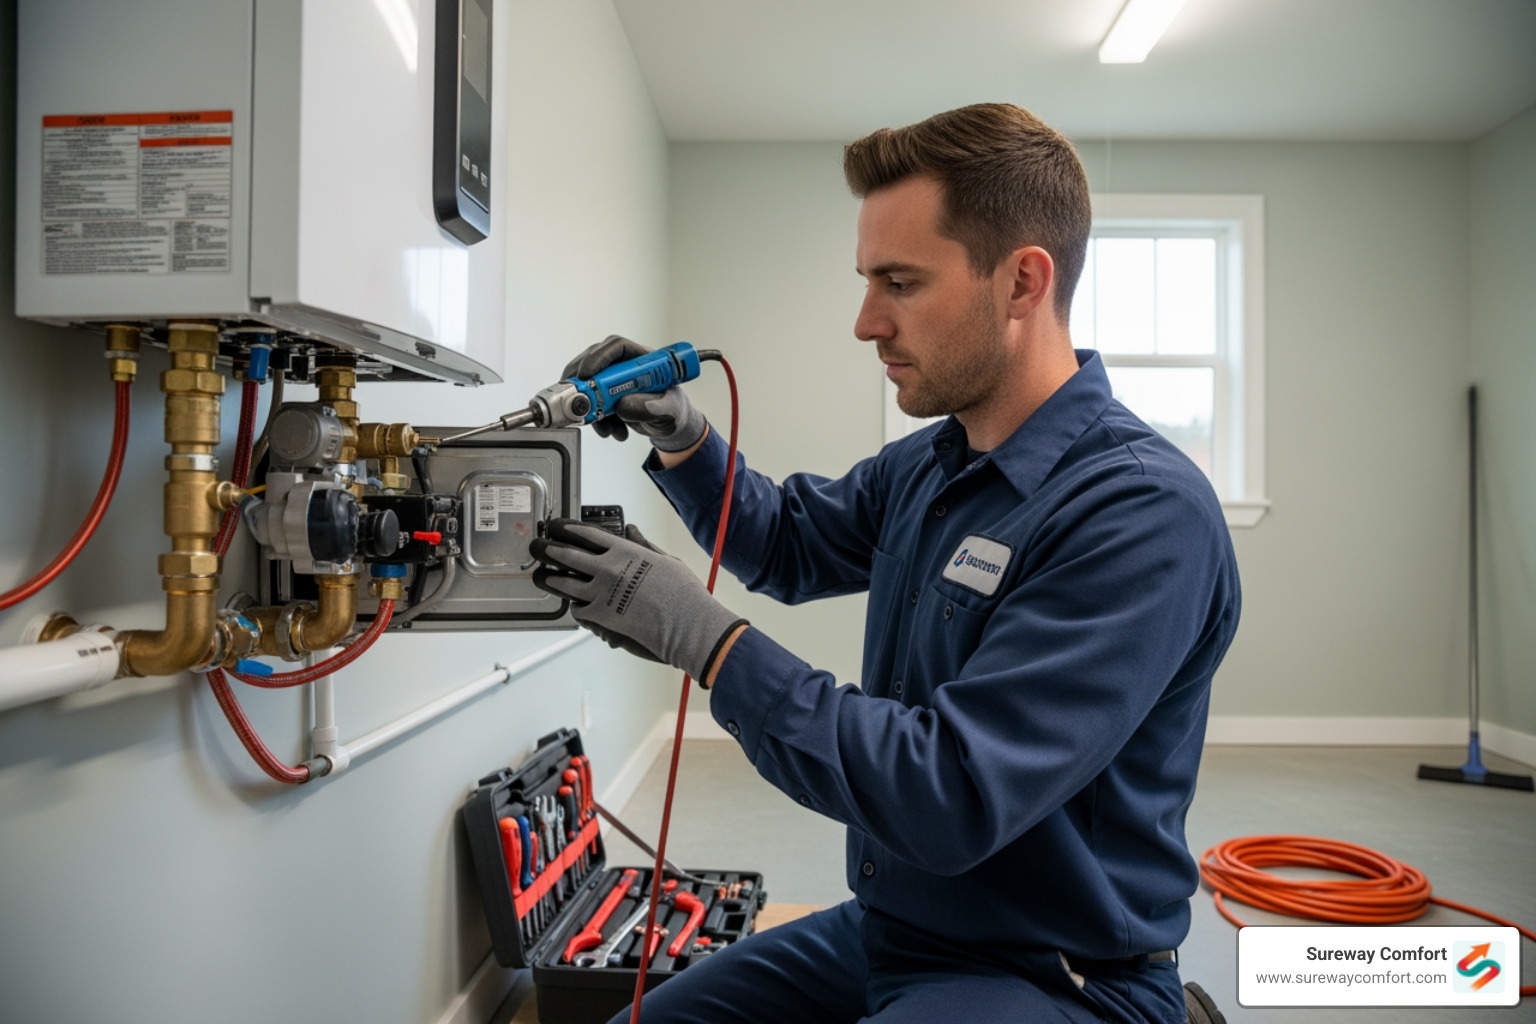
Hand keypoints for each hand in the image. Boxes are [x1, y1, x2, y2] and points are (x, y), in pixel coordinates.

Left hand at [530, 519, 746, 679]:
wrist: (686, 624)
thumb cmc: (682, 592)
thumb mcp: (665, 560)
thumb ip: (643, 545)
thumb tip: (631, 530)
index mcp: (623, 551)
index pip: (585, 534)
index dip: (566, 528)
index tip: (555, 526)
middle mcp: (607, 568)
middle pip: (566, 555)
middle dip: (547, 549)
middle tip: (537, 547)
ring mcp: (600, 593)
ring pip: (563, 583)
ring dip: (548, 579)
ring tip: (540, 577)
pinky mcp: (600, 616)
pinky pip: (577, 609)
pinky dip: (573, 606)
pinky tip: (571, 605)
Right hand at [563, 336, 706, 451]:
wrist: (670, 427)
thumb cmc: (674, 411)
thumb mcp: (670, 411)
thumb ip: (651, 407)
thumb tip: (622, 405)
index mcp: (644, 359)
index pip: (618, 347)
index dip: (600, 357)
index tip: (588, 375)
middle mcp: (625, 365)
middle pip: (594, 361)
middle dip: (583, 382)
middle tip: (581, 402)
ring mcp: (613, 380)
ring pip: (587, 383)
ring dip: (589, 406)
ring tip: (606, 427)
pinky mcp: (605, 396)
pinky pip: (589, 402)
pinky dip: (594, 419)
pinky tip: (611, 430)